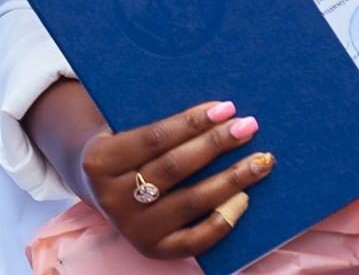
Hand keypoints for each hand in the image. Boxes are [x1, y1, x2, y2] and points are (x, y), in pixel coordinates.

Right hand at [27, 84, 274, 260]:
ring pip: (190, 202)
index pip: (154, 138)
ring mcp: (132, 228)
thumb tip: (216, 110)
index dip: (192, 122)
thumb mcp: (123, 128)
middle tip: (248, 126)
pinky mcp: (152, 250)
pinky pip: (195, 240)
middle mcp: (112, 198)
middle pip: (175, 168)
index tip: (226, 107)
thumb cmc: (124, 148)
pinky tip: (244, 198)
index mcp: (99, 161)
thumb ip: (157, 123)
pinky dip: (223, 219)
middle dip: (216, 144)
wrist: (101, 188)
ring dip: (231, 179)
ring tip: (259, 161)